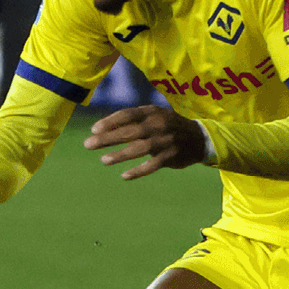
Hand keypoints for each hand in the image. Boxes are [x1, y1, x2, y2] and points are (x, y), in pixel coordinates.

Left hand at [85, 106, 206, 179]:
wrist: (199, 138)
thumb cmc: (168, 127)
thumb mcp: (154, 116)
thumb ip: (133, 120)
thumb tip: (103, 129)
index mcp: (152, 112)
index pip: (127, 114)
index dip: (109, 121)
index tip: (93, 129)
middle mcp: (159, 125)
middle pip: (130, 131)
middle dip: (108, 138)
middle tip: (88, 144)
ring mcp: (165, 141)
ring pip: (139, 148)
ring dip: (120, 154)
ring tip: (103, 160)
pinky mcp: (171, 157)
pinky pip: (152, 165)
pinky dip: (138, 171)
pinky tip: (124, 176)